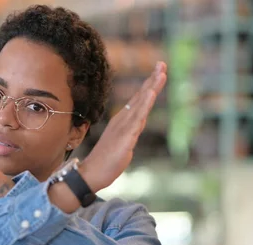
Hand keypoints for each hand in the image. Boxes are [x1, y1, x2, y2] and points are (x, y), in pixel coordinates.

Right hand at [80, 62, 166, 191]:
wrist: (90, 173)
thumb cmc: (105, 161)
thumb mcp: (122, 144)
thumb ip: (130, 133)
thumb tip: (136, 126)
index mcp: (122, 121)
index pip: (138, 100)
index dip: (148, 86)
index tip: (158, 72)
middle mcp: (122, 120)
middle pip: (140, 96)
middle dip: (152, 80)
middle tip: (162, 64)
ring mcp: (123, 127)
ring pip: (140, 103)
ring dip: (151, 87)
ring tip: (161, 73)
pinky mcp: (125, 136)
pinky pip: (137, 117)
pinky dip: (145, 104)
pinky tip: (151, 94)